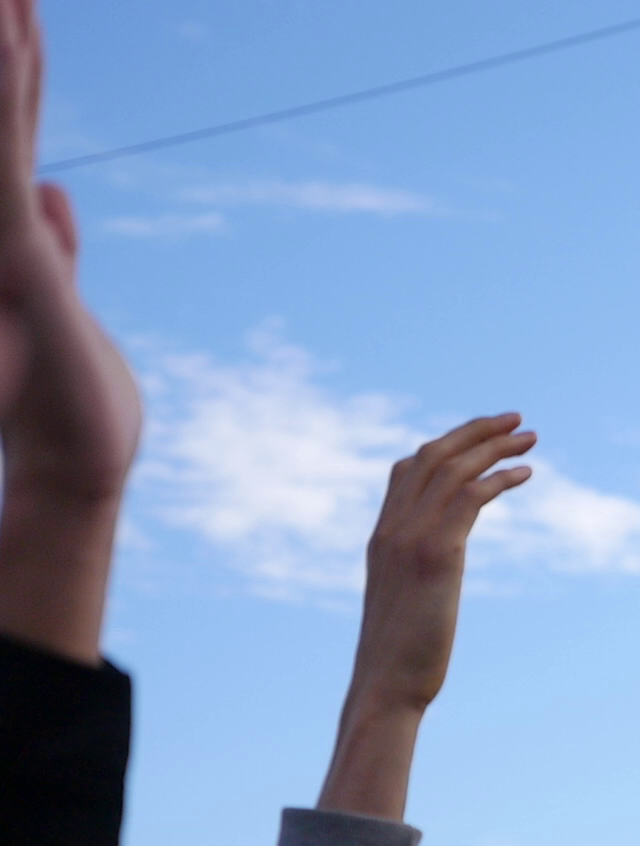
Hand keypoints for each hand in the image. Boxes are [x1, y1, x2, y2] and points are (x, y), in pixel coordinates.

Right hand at [0, 0, 139, 499]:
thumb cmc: (72, 390)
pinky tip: (9, 42)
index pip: (15, 119)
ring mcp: (6, 230)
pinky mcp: (17, 250)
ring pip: (1, 115)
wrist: (77, 454)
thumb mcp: (62, 294)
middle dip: (4, 33)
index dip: (16, 56)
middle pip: (7, 101)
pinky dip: (6, 104)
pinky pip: (7, 158)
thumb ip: (51, 239)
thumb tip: (49, 188)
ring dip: (1, 47)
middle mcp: (5, 216)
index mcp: (18, 219)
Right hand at [346, 414, 534, 716]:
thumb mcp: (404, 604)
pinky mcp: (437, 554)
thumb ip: (414, 576)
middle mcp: (391, 529)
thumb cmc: (399, 659)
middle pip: (432, 455)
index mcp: (381, 537)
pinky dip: (499, 477)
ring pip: (453, 468)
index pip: (407, 470)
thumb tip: (433, 578)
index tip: (480, 437)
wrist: (385, 686)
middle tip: (516, 420)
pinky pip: (470, 496)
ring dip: (495, 446)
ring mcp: (410, 538)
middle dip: (476, 431)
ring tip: (531, 438)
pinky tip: (526, 474)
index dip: (446, 445)